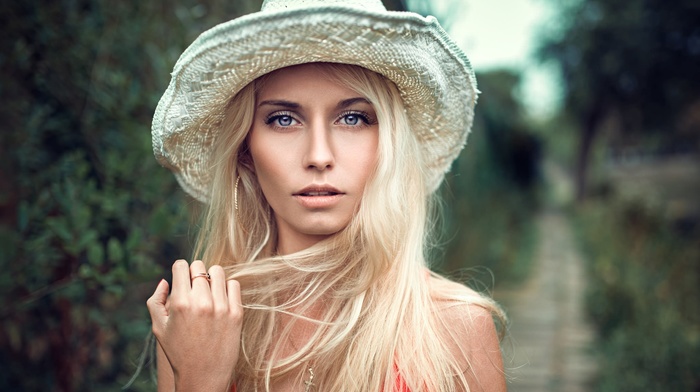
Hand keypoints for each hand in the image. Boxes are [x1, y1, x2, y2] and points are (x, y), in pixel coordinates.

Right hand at [147, 260, 242, 391]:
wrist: (203, 376)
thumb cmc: (178, 351)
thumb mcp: (159, 327)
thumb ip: (156, 300)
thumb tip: (165, 280)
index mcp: (180, 303)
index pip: (181, 265)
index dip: (179, 270)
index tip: (181, 277)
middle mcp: (201, 302)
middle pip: (199, 266)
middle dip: (195, 273)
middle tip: (194, 286)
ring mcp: (221, 307)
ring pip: (218, 271)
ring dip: (211, 277)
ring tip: (208, 290)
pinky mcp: (236, 313)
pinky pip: (234, 284)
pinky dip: (226, 287)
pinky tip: (220, 298)